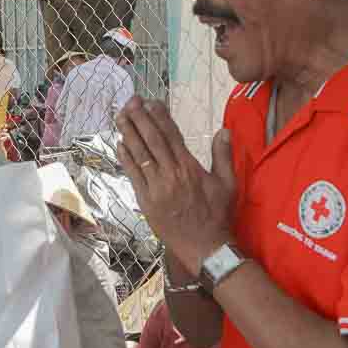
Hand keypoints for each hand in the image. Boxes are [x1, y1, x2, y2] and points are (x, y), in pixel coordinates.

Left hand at [115, 99, 235, 270]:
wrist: (205, 247)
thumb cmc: (218, 215)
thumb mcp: (227, 183)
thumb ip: (223, 155)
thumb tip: (223, 130)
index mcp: (189, 167)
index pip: (171, 135)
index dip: (159, 116)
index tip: (151, 102)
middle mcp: (170, 174)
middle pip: (151, 140)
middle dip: (140, 118)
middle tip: (131, 101)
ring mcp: (155, 187)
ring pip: (139, 154)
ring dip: (128, 133)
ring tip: (120, 115)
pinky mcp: (145, 200)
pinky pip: (132, 174)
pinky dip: (125, 158)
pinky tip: (119, 144)